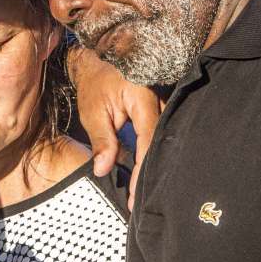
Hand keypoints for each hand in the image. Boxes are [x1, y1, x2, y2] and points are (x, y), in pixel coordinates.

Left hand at [69, 45, 163, 209]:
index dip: (143, 171)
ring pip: (167, 139)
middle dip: (155, 174)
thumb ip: (102, 141)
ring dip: (158, 165)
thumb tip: (103, 170)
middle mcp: (161, 100)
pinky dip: (158, 153)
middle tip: (144, 203)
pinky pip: (165, 133)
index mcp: (143, 98)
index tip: (136, 196)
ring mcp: (166, 102)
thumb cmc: (95, 81)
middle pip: (165, 143)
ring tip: (148, 193)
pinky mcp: (164, 107)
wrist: (100, 58)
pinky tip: (152, 173)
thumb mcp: (93, 111)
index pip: (148, 141)